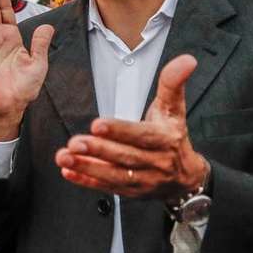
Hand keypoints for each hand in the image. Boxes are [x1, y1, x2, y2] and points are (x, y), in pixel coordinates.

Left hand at [55, 55, 207, 200]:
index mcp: (164, 139)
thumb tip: (186, 60)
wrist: (186, 178)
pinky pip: (107, 188)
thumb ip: (173, 83)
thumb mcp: (174, 108)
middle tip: (75, 142)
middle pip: (124, 157)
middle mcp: (154, 162)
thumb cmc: (173, 136)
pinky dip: (87, 181)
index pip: (141, 135)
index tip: (97, 124)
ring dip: (87, 167)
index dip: (119, 130)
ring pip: (113, 175)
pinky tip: (69, 173)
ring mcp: (142, 180)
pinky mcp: (130, 193)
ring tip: (65, 157)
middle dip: (98, 150)